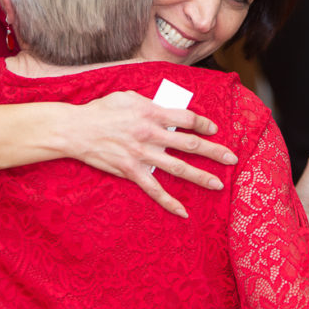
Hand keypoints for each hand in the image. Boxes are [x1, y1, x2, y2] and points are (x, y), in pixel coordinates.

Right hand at [67, 91, 237, 217]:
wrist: (76, 130)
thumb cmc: (102, 110)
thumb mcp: (128, 97)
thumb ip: (151, 103)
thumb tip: (168, 109)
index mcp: (152, 113)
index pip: (186, 118)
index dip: (203, 124)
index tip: (213, 130)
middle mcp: (151, 135)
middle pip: (189, 144)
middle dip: (214, 152)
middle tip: (232, 158)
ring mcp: (142, 155)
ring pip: (178, 168)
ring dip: (201, 177)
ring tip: (218, 184)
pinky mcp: (131, 172)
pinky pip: (154, 190)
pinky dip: (169, 202)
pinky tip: (183, 212)